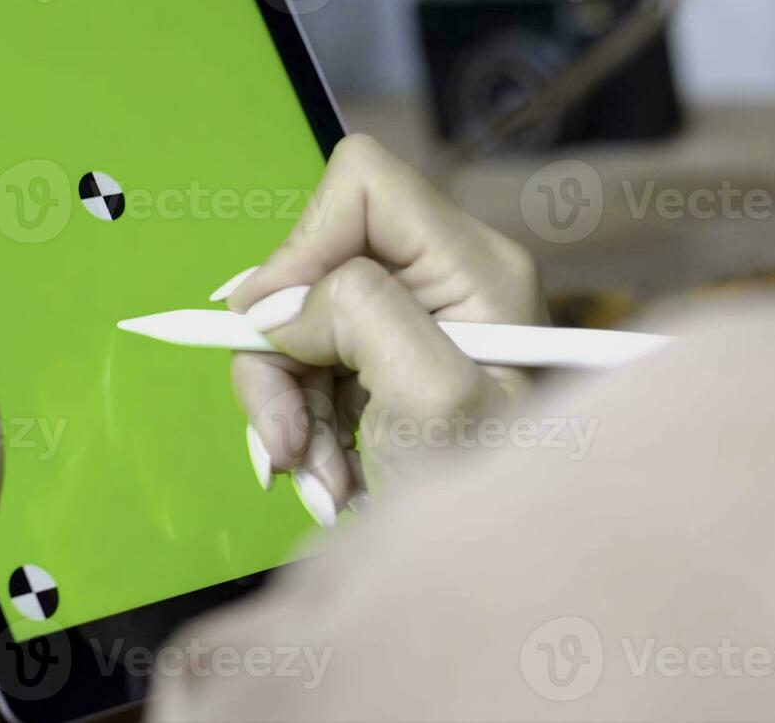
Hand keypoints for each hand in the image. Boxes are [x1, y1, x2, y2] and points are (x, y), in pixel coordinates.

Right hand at [221, 134, 547, 526]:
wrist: (502, 591)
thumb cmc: (495, 510)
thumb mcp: (433, 401)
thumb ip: (362, 315)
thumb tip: (277, 301)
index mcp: (478, 267)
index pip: (364, 183)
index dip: (301, 245)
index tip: (272, 329)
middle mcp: (448, 283)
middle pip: (314, 264)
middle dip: (282, 356)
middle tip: (287, 445)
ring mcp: (414, 329)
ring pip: (296, 325)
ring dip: (285, 408)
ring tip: (321, 483)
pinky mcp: (383, 373)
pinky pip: (304, 374)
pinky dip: (298, 431)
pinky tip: (330, 483)